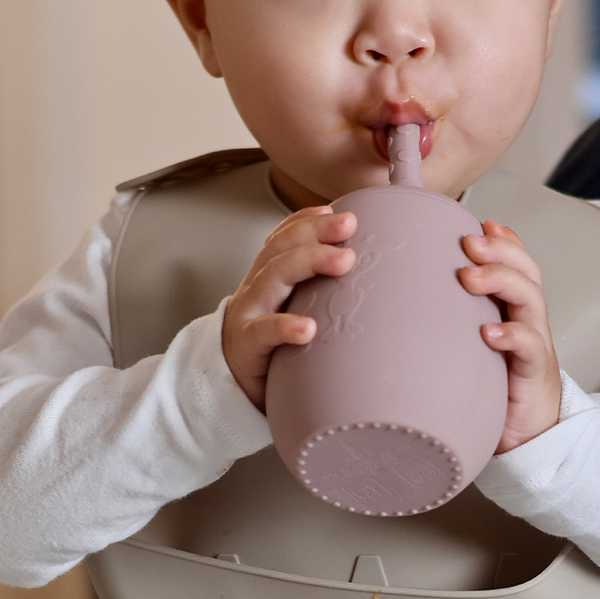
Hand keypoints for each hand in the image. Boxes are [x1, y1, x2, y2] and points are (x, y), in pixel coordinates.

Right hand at [222, 207, 356, 411]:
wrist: (230, 386)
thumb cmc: (273, 344)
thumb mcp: (293, 308)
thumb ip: (318, 289)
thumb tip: (369, 274)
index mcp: (270, 274)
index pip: (286, 237)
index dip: (310, 220)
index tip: (342, 213)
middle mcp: (258, 286)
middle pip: (282, 248)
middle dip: (316, 231)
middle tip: (350, 225)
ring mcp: (249, 312)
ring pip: (273, 276)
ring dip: (309, 262)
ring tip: (344, 261)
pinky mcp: (246, 345)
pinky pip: (263, 332)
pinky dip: (285, 327)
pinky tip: (308, 329)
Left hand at [459, 220, 560, 453]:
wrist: (525, 436)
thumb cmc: (491, 386)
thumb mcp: (466, 344)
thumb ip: (445, 319)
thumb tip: (391, 299)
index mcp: (510, 308)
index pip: (515, 262)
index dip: (504, 239)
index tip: (478, 222)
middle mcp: (525, 319)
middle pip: (526, 271)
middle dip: (500, 250)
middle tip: (469, 243)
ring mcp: (532, 344)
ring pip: (530, 299)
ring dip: (502, 281)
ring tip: (471, 277)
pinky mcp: (532, 374)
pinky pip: (529, 348)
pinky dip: (511, 335)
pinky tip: (489, 333)